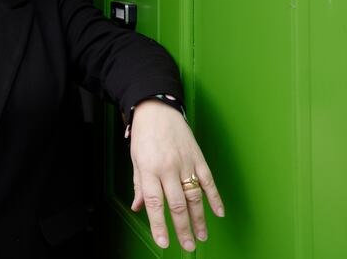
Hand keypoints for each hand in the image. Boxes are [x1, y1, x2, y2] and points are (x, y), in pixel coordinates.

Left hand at [129, 99, 224, 251]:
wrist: (157, 109)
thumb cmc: (144, 135)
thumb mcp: (136, 159)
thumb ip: (139, 185)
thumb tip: (139, 207)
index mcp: (149, 169)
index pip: (154, 203)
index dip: (159, 224)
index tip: (163, 241)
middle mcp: (167, 168)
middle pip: (176, 204)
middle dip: (182, 228)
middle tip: (187, 245)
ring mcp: (185, 163)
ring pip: (194, 196)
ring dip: (199, 218)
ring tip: (201, 236)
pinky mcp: (198, 158)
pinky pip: (208, 181)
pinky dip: (215, 197)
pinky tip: (219, 212)